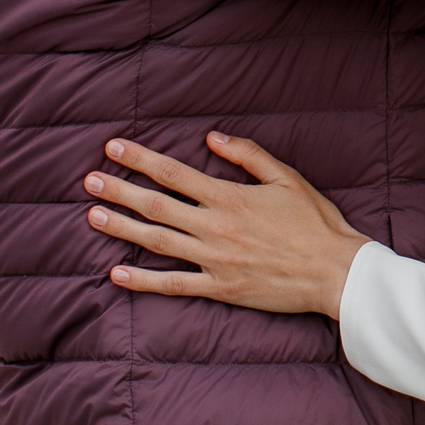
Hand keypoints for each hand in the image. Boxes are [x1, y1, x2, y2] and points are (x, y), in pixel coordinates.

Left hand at [85, 132, 368, 318]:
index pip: (174, 173)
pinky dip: (144, 280)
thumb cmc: (315, 222)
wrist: (334, 271)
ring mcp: (215, 260)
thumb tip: (212, 137)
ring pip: (158, 242)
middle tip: (89, 182)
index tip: (112, 149)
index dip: (140, 159)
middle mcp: (216, 227)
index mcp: (230, 197)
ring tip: (94, 218)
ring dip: (123, 229)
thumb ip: (247, 155)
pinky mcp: (220, 288)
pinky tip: (117, 273)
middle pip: (157, 206)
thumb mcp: (287, 178)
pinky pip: (174, 284)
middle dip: (119, 192)